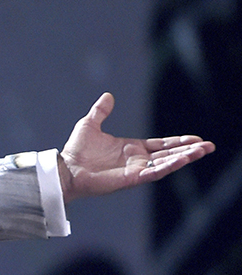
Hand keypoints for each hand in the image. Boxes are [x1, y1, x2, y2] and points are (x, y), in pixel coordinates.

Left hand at [58, 92, 214, 202]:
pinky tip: (182, 160)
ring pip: (166, 163)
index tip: (196, 139)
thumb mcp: (89, 124)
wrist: (66, 168)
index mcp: (132, 148)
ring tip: (202, 152)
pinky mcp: (132, 178)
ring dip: (184, 158)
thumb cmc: (76, 151)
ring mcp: (136, 170)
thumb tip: (108, 96)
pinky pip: (155, 172)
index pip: (161, 145)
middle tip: (209, 147)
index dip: (178, 142)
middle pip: (169, 154)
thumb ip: (100, 111)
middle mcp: (137, 160)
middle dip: (189, 150)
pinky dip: (169, 166)